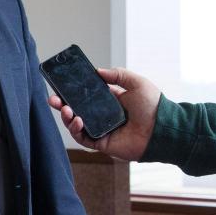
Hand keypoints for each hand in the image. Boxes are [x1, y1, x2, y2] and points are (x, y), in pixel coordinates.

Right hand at [46, 66, 160, 160]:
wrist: (163, 129)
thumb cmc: (154, 106)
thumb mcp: (137, 83)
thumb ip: (118, 74)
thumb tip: (98, 71)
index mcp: (109, 101)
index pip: (85, 96)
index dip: (72, 92)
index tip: (60, 86)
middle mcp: (102, 116)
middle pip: (76, 110)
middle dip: (61, 105)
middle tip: (53, 99)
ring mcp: (101, 130)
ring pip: (76, 125)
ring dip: (66, 117)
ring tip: (65, 110)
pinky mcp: (102, 143)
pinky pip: (84, 138)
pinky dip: (76, 130)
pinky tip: (78, 120)